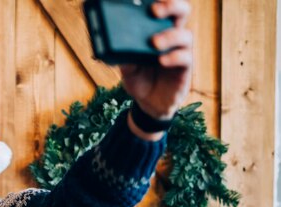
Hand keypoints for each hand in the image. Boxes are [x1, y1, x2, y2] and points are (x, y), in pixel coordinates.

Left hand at [120, 0, 192, 119]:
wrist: (149, 103)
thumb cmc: (139, 79)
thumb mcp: (127, 69)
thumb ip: (123, 58)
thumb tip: (113, 47)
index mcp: (158, 30)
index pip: (164, 8)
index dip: (162, 0)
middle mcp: (172, 36)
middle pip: (181, 12)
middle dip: (171, 6)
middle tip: (154, 10)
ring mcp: (181, 51)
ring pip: (185, 35)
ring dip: (169, 35)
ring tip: (154, 43)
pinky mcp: (185, 68)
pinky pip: (185, 58)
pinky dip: (173, 57)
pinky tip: (161, 60)